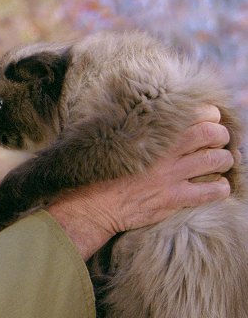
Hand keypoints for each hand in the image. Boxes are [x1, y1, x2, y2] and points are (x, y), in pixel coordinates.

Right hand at [47, 106, 233, 259]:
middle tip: (218, 141)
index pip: (197, 115)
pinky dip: (221, 188)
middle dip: (222, 136)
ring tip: (222, 162)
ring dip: (226, 160)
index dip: (210, 116)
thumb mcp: (113, 138)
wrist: (91, 204)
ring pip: (217, 160)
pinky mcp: (172, 199)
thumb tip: (145, 113)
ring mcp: (171, 176)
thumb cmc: (99, 170)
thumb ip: (134, 126)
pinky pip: (210, 192)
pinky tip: (219, 187)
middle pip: (213, 134)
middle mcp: (166, 152)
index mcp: (152, 133)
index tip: (209, 121)